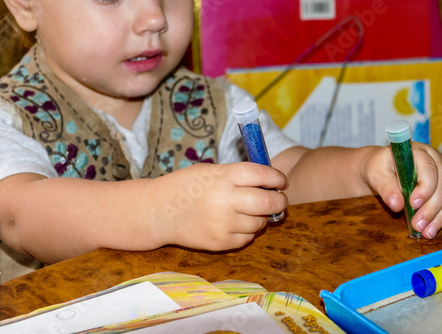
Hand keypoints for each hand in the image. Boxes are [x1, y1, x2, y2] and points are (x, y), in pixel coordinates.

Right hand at [143, 162, 288, 250]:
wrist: (159, 211)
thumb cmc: (186, 186)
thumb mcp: (211, 171)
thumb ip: (238, 176)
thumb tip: (270, 183)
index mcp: (223, 176)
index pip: (262, 175)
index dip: (277, 178)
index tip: (282, 182)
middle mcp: (225, 199)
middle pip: (268, 202)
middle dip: (279, 201)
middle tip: (279, 200)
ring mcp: (222, 223)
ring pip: (260, 222)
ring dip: (261, 217)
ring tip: (249, 211)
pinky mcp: (219, 242)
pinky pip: (247, 238)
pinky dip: (247, 231)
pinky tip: (234, 223)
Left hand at [362, 143, 441, 238]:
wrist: (381, 169)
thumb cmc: (378, 167)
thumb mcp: (376, 174)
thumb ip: (386, 187)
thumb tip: (397, 205)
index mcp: (419, 152)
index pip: (429, 168)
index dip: (425, 187)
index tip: (413, 204)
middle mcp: (436, 161)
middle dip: (432, 207)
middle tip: (418, 224)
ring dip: (438, 216)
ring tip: (426, 232)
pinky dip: (441, 218)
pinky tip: (432, 229)